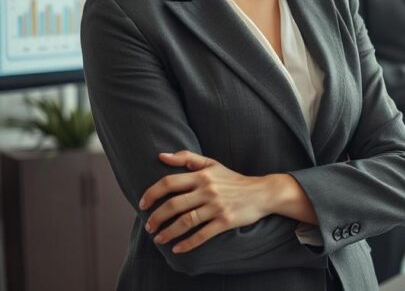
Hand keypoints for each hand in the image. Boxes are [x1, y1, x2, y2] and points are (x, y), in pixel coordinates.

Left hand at [139, 151, 275, 253]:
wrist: (262, 192)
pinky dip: (187, 244)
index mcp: (202, 175)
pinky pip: (202, 235)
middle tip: (149, 226)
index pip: (169, 183)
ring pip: (185, 222)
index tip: (142, 205)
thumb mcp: (212, 164)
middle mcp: (208, 190)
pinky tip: (177, 249)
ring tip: (158, 239)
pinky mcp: (225, 221)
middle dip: (156, 218)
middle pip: (173, 205)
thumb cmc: (234, 179)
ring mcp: (217, 206)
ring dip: (168, 233)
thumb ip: (187, 158)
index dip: (152, 194)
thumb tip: (160, 156)